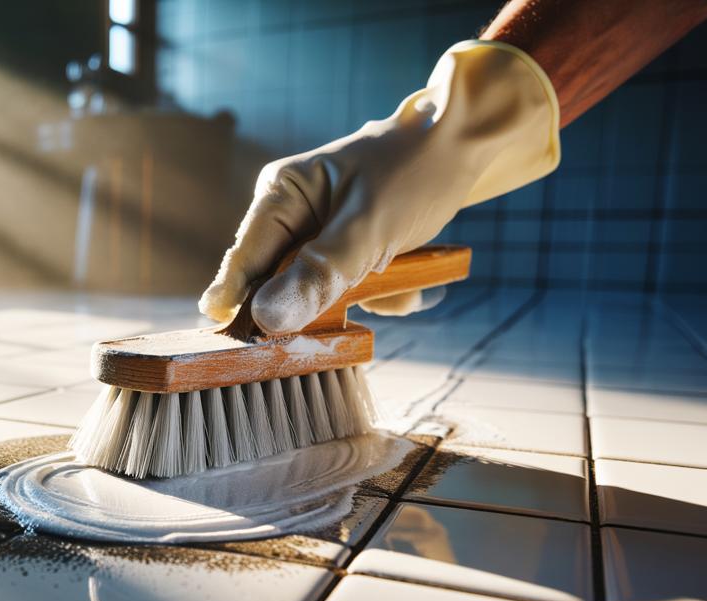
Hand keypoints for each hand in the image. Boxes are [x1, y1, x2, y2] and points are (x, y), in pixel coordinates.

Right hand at [199, 41, 560, 333]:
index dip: (239, 309)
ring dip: (362, 298)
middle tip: (359, 295)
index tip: (244, 351)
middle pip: (277, 284)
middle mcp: (290, 215)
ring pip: (317, 294)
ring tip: (399, 276)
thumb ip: (318, 274)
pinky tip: (410, 276)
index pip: (243, 262)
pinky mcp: (343, 249)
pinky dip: (381, 292)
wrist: (467, 144)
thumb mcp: (369, 226)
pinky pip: (348, 290)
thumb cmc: (416, 171)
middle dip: (322, 301)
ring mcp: (316, 234)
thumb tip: (266, 320)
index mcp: (280, 194)